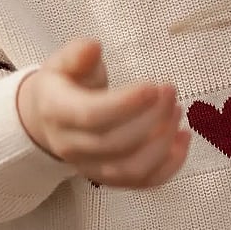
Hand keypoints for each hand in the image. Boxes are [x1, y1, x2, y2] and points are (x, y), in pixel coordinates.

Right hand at [16, 39, 190, 188]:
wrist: (47, 119)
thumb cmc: (65, 85)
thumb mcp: (63, 62)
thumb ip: (77, 54)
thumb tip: (93, 47)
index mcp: (58, 112)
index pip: (92, 116)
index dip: (126, 104)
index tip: (153, 86)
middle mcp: (71, 146)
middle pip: (115, 144)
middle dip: (151, 118)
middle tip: (170, 91)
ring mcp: (91, 168)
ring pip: (131, 170)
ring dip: (163, 144)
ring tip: (177, 112)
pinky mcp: (111, 179)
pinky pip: (143, 182)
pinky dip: (170, 166)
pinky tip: (183, 138)